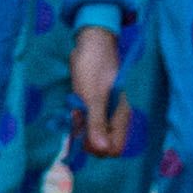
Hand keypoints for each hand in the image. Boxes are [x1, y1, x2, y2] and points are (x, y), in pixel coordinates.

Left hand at [69, 26, 125, 153]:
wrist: (90, 42)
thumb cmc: (93, 68)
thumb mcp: (93, 97)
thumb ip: (97, 123)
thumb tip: (101, 150)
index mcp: (120, 117)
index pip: (114, 148)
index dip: (99, 148)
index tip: (83, 138)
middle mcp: (114, 117)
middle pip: (103, 143)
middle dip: (87, 139)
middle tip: (76, 124)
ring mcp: (103, 110)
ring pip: (92, 132)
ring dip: (81, 129)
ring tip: (74, 113)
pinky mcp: (93, 103)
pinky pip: (86, 120)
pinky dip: (78, 119)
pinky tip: (72, 109)